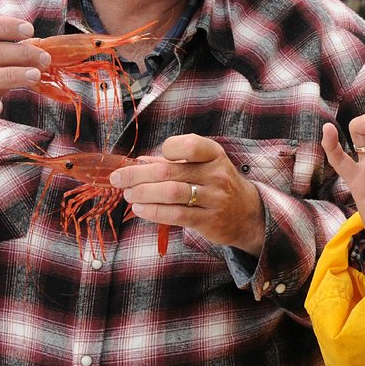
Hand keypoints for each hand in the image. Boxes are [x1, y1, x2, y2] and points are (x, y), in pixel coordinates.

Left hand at [110, 134, 264, 255]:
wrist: (247, 213)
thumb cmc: (217, 184)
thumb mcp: (203, 166)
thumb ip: (173, 163)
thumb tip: (138, 162)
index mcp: (214, 154)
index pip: (188, 145)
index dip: (166, 150)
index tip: (148, 158)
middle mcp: (216, 174)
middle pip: (170, 171)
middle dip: (138, 175)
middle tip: (117, 178)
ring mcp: (214, 198)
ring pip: (171, 193)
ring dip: (143, 193)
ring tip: (127, 194)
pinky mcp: (209, 220)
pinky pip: (176, 215)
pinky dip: (153, 211)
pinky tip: (140, 209)